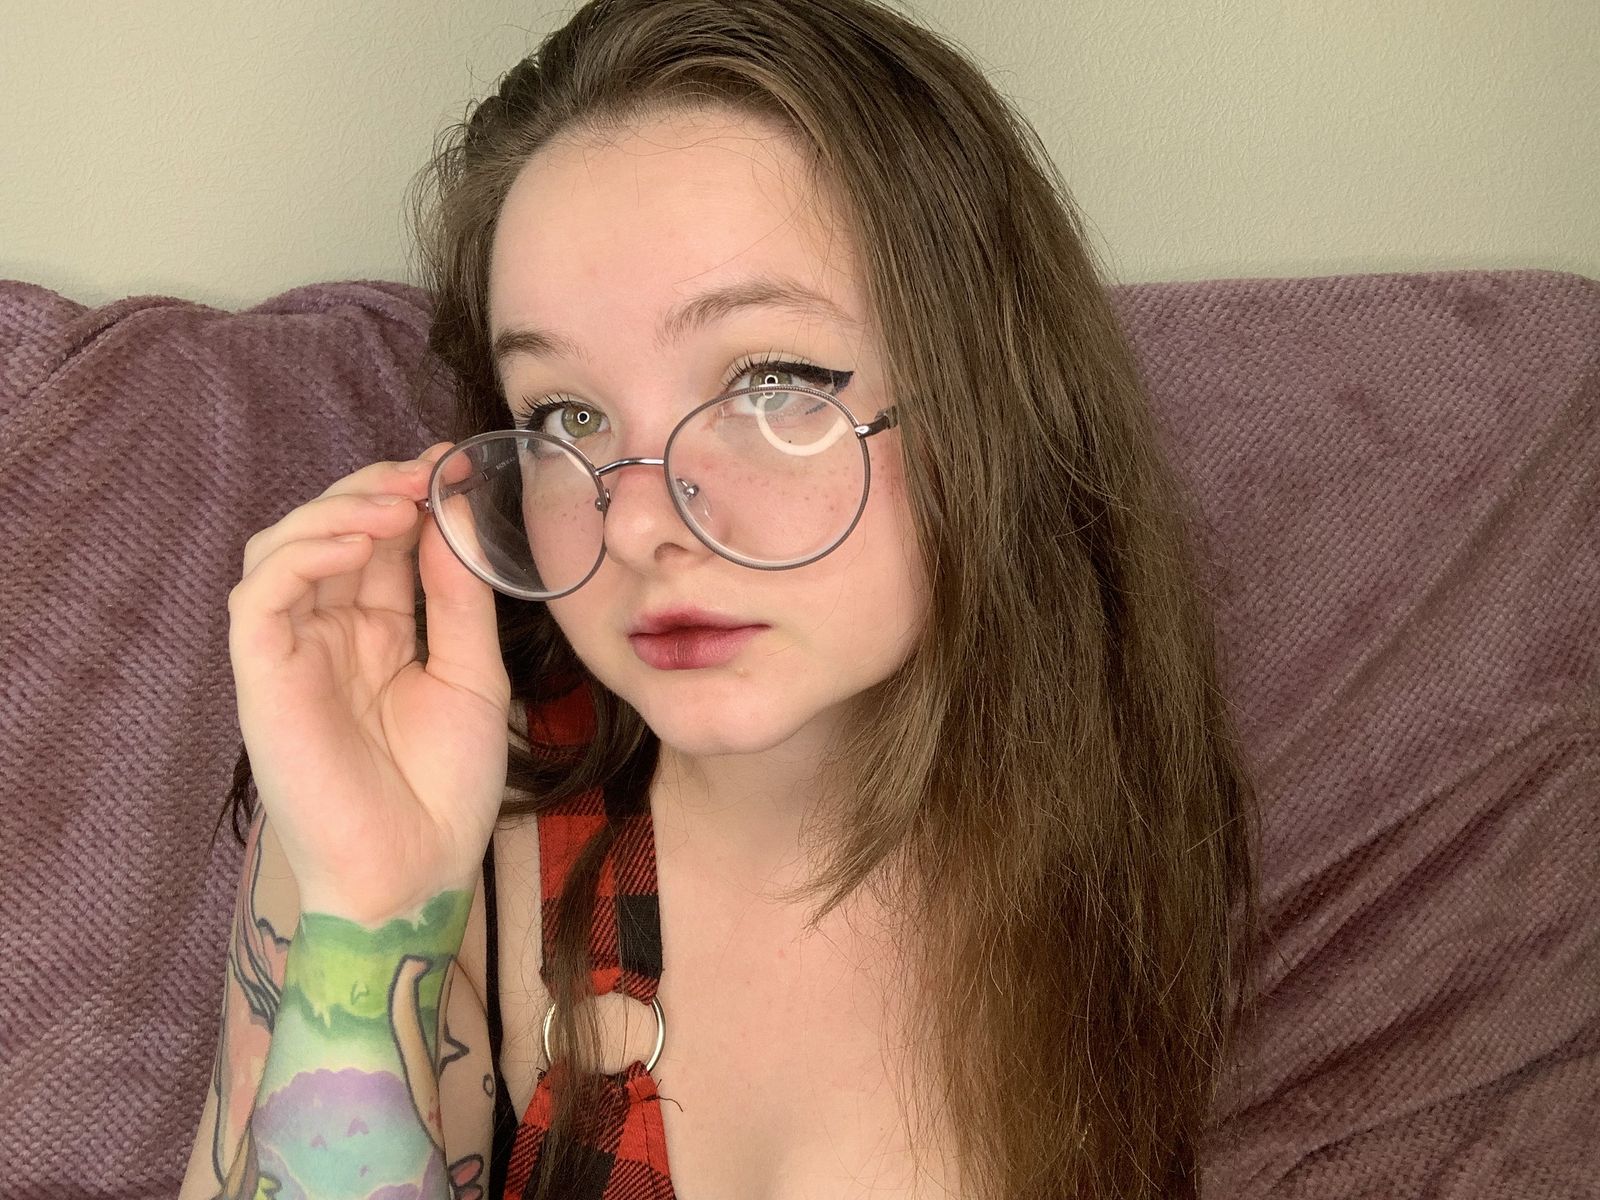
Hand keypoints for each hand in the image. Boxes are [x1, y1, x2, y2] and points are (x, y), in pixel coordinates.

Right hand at [226, 443, 510, 925]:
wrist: (418, 873)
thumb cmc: (446, 788)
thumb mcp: (473, 676)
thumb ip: (459, 597)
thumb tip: (450, 512)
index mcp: (378, 633)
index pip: (381, 543)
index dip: (411, 495)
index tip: (457, 462)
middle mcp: (329, 633)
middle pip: (331, 531)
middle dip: (378, 488)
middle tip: (430, 470)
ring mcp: (292, 653)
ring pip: (286, 548)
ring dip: (339, 510)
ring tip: (398, 502)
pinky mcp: (262, 677)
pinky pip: (260, 595)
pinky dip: (304, 553)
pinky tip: (361, 540)